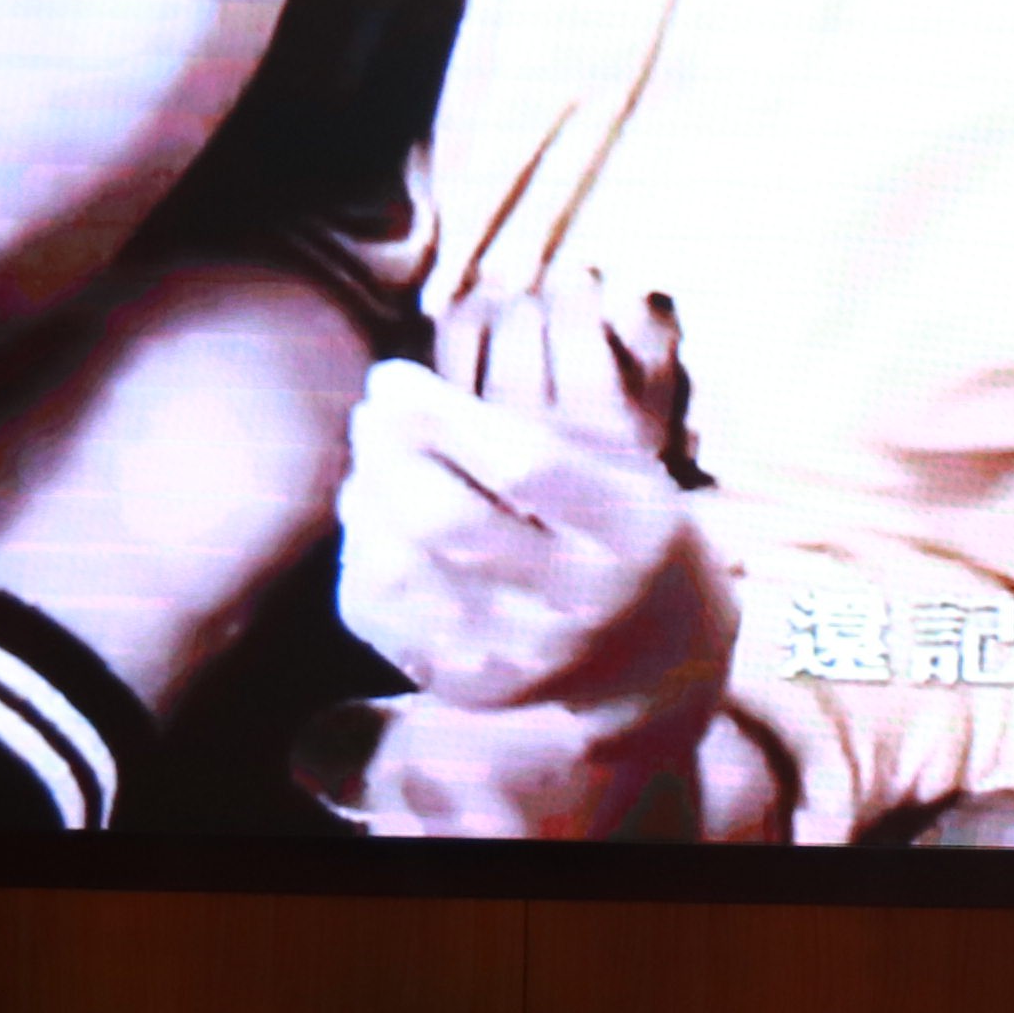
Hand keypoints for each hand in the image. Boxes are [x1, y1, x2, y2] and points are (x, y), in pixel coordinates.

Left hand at [327, 287, 729, 832]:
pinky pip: (375, 609)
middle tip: (374, 407)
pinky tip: (375, 512)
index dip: (440, 411)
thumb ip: (554, 389)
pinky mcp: (465, 685)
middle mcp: (576, 604)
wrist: (653, 655)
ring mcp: (517, 656)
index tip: (394, 374)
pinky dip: (359, 546)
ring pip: (398, 568)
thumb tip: (462, 327)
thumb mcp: (625, 452)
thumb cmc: (626, 522)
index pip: (521, 463)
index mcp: (629, 529)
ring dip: (366, 493)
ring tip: (373, 454)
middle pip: (445, 521)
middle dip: (388, 450)